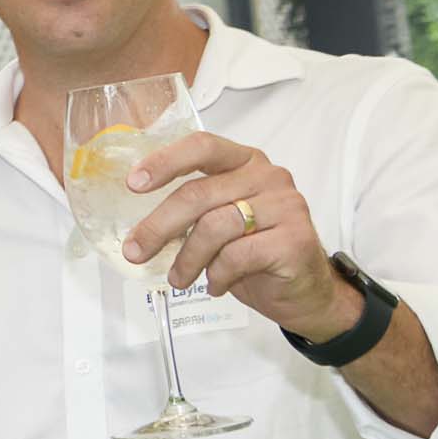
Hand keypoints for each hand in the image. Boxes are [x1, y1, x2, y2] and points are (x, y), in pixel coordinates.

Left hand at [118, 131, 352, 340]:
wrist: (304, 292)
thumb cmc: (255, 253)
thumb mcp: (218, 223)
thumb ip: (190, 211)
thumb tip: (136, 226)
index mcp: (245, 162)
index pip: (202, 147)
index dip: (164, 162)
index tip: (133, 184)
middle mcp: (268, 176)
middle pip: (198, 193)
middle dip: (158, 226)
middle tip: (135, 251)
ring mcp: (286, 205)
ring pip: (213, 227)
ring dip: (187, 259)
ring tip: (180, 278)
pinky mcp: (294, 239)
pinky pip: (236, 256)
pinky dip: (217, 275)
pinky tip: (216, 284)